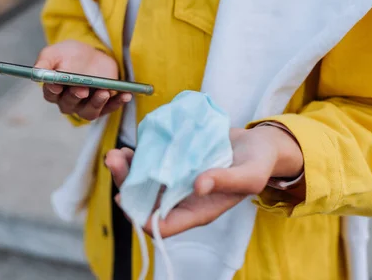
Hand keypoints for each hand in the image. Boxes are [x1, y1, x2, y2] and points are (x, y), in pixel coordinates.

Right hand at [35, 40, 131, 119]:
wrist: (94, 54)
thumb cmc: (71, 55)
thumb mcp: (56, 53)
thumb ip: (45, 62)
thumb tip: (37, 72)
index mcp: (54, 90)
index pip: (50, 94)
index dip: (53, 90)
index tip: (57, 85)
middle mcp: (68, 101)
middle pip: (69, 105)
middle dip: (75, 96)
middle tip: (82, 89)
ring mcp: (87, 105)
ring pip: (88, 112)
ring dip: (97, 103)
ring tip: (104, 92)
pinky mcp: (104, 104)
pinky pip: (110, 108)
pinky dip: (118, 103)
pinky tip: (125, 95)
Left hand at [106, 126, 303, 237]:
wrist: (258, 144)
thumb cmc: (258, 164)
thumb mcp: (250, 174)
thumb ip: (226, 181)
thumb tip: (199, 186)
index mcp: (198, 211)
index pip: (163, 226)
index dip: (140, 217)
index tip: (124, 198)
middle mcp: (182, 199)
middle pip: (145, 203)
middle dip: (125, 185)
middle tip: (113, 159)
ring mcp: (177, 182)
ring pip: (142, 184)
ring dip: (125, 171)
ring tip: (116, 152)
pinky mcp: (174, 164)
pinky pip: (150, 166)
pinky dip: (137, 158)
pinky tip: (131, 147)